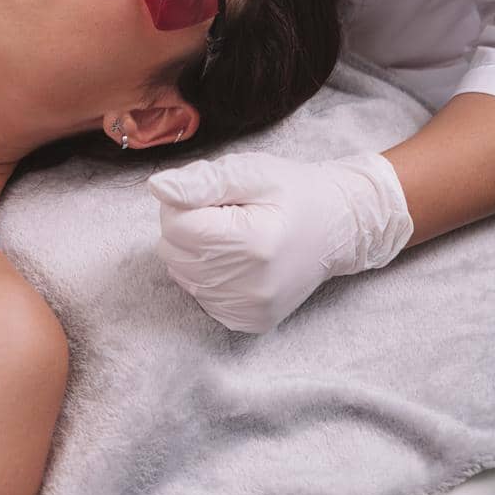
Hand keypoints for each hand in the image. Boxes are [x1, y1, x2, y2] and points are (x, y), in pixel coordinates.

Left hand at [147, 150, 413, 333]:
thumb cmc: (292, 192)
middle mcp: (251, 286)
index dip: (186, 202)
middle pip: (172, 250)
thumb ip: (202, 180)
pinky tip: (238, 259)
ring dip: (197, 250)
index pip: (174, 224)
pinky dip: (208, 274)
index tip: (217, 197)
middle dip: (189, 226)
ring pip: (181, 273)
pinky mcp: (248, 322)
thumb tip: (157, 188)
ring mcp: (250, 309)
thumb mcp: (251, 171)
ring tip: (236, 235)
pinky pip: (198, 295)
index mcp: (252, 244)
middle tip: (228, 213)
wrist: (337, 228)